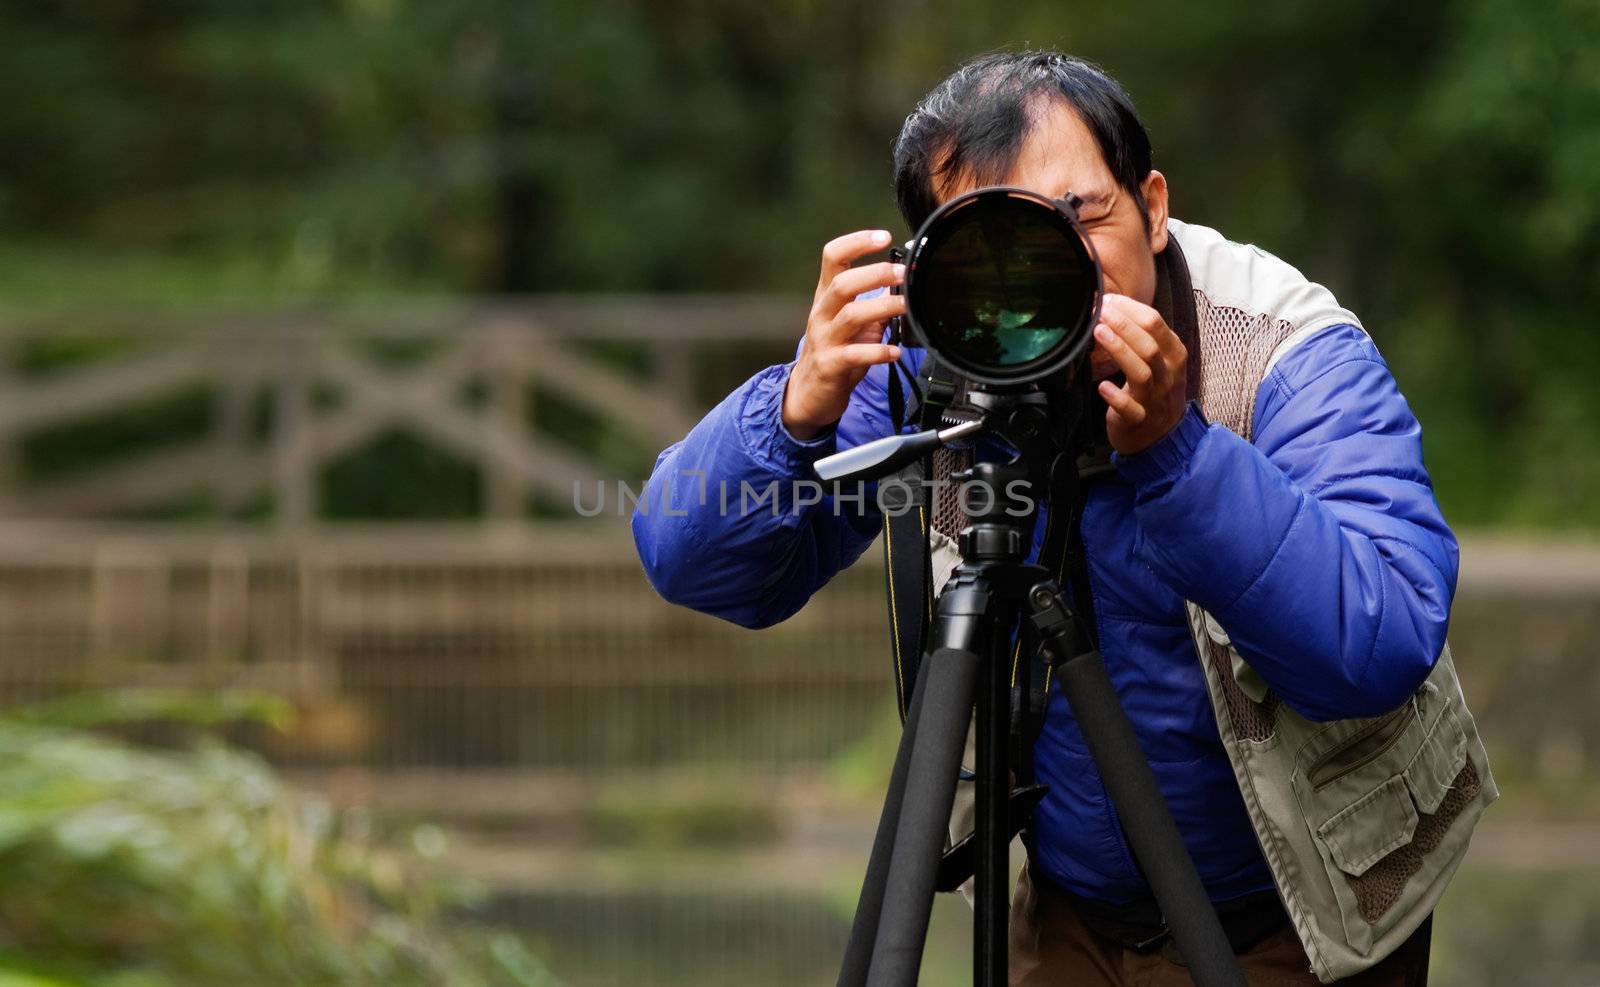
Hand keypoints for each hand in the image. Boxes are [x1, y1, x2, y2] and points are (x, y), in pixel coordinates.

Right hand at [782, 230, 907, 438]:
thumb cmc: (835, 353)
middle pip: (842, 283)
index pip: (833, 256)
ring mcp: (824, 340)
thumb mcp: (854, 323)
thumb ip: (877, 304)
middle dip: (875, 274)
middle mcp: (822, 313)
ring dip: (883, 308)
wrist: (809, 394)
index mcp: (827, 296)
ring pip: (850, 316)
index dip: (857, 241)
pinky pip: (854, 355)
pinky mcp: (829, 366)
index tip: (884, 236)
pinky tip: (894, 352)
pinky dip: (877, 351)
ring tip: (907, 306)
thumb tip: (906, 286)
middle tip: (904, 273)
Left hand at [1092, 293, 1189, 454]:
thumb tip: (1113, 305)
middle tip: (1100, 311)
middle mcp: (1168, 375)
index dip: (1131, 309)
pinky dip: (1116, 397)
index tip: (1108, 300)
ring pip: (1141, 372)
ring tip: (1099, 333)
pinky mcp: (1139, 419)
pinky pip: (1129, 408)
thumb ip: (1142, 335)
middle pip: (1149, 346)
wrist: (1163, 436)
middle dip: (1124, 325)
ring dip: (1120, 351)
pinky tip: (1102, 386)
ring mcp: (1155, 398)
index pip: (1156, 324)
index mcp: (1174, 354)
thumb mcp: (1160, 360)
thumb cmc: (1156, 390)